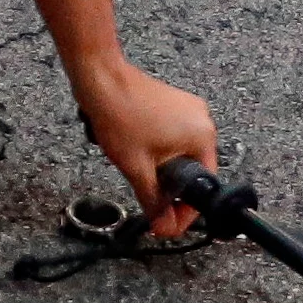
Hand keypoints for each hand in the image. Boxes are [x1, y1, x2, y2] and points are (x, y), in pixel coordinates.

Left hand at [70, 56, 220, 239]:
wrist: (100, 78)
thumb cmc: (119, 113)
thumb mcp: (137, 168)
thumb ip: (153, 201)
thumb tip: (164, 225)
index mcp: (203, 136)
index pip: (203, 186)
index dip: (184, 211)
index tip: (168, 223)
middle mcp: (203, 121)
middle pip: (192, 170)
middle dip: (169, 188)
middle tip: (149, 201)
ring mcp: (188, 109)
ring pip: (179, 154)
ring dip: (161, 168)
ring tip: (137, 167)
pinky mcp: (173, 103)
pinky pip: (172, 137)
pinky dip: (157, 149)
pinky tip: (136, 148)